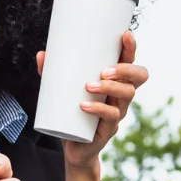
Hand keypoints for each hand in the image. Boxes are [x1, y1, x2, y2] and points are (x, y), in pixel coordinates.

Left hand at [36, 30, 148, 169]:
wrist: (73, 146)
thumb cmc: (72, 112)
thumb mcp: (61, 90)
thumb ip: (52, 72)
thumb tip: (42, 54)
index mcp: (115, 81)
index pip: (130, 61)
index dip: (131, 47)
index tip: (124, 34)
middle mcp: (121, 95)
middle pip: (139, 77)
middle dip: (126, 69)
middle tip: (105, 69)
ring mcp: (118, 112)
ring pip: (127, 95)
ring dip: (110, 87)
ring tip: (89, 86)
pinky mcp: (108, 129)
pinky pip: (110, 117)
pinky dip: (97, 109)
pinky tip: (84, 106)